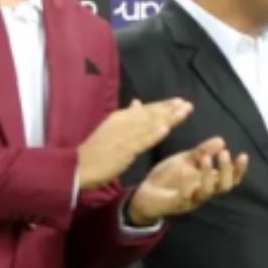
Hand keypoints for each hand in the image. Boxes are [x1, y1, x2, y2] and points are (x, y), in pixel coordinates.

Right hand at [77, 98, 193, 189]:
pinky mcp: (124, 149)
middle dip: (170, 109)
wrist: (79, 165)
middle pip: (150, 114)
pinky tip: (166, 129)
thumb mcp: (111, 128)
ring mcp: (124, 135)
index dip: (163, 105)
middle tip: (187, 104)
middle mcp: (124, 122)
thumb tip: (137, 102)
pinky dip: (153, 134)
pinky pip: (141, 141)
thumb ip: (126, 116)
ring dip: (168, 117)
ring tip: (184, 111)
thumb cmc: (96, 150)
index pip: (145, 110)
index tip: (179, 101)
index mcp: (120, 118)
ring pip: (150, 124)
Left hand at [128, 138, 249, 225]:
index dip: (239, 170)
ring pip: (207, 192)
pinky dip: (187, 185)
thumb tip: (221, 140)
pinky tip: (187, 172)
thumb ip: (202, 152)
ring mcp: (190, 199)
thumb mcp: (186, 160)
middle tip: (224, 154)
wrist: (144, 192)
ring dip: (209, 175)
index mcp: (208, 181)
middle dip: (227, 171)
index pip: (231, 179)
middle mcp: (203, 192)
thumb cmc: (168, 177)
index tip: (243, 155)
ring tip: (206, 159)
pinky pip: (185, 196)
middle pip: (224, 187)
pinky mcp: (175, 203)